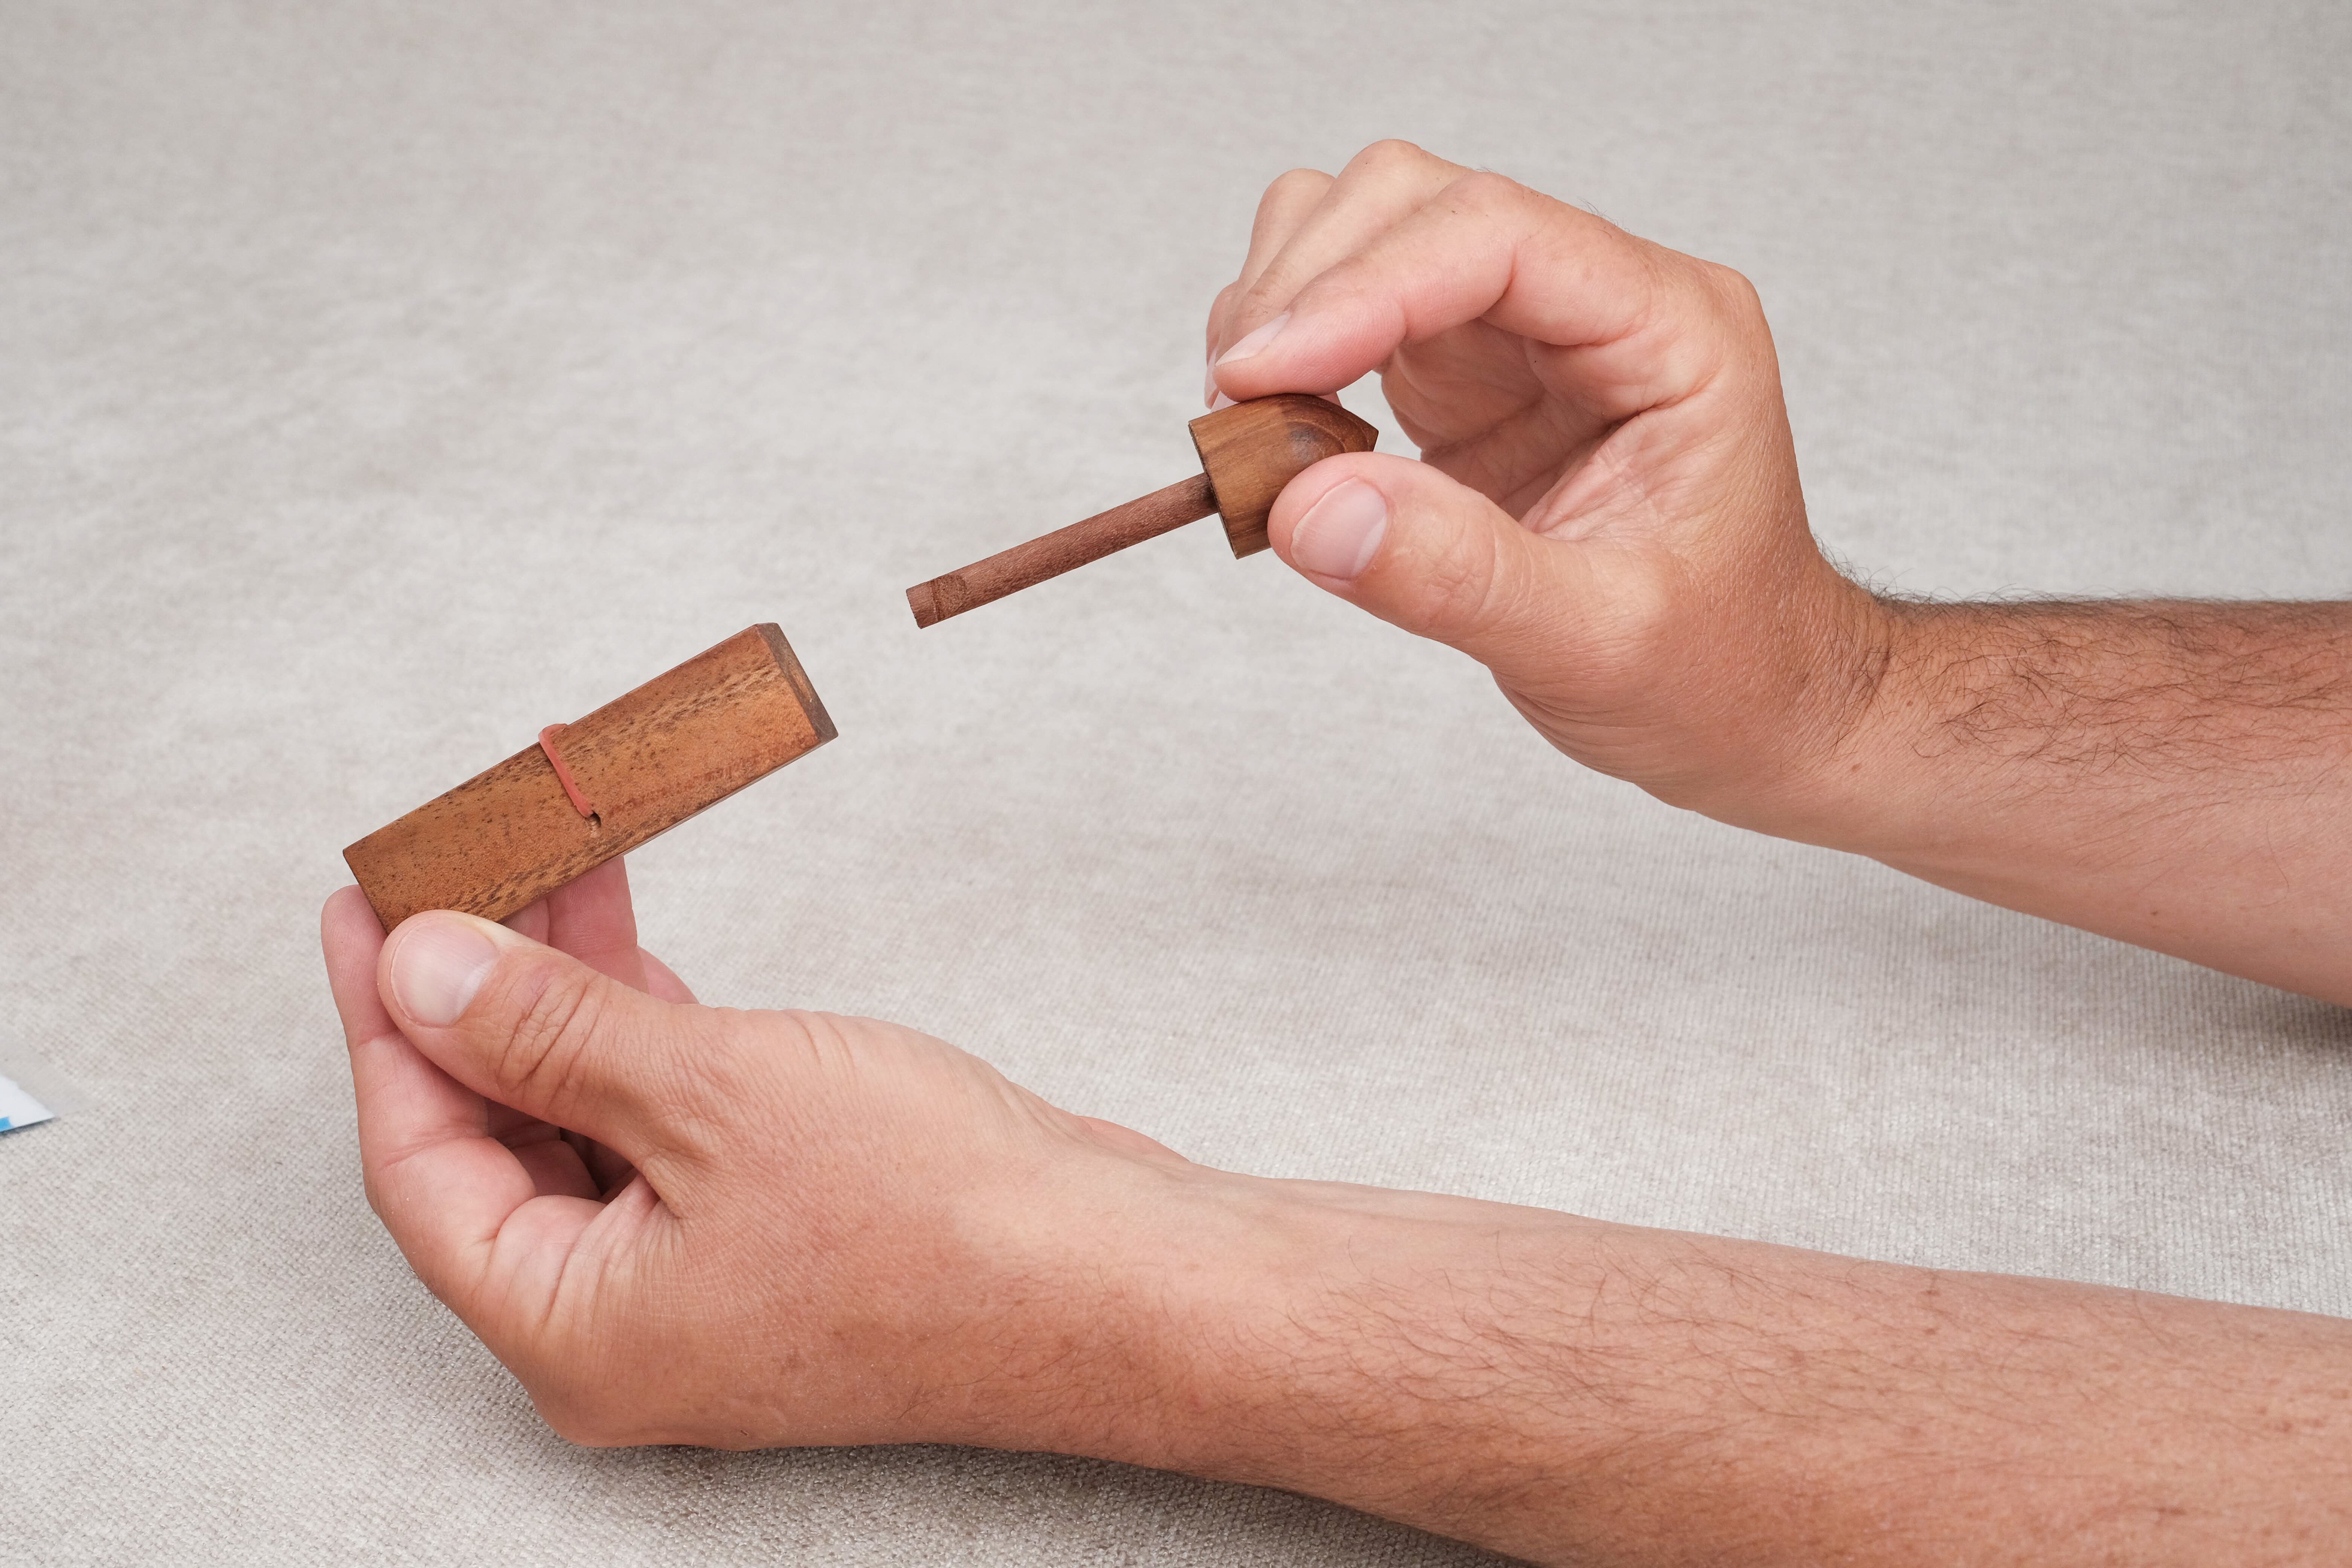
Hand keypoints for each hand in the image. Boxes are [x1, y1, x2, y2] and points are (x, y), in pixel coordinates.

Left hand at [320, 859, 1197, 1450]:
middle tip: (452, 872)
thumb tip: (422, 974)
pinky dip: (644, 1037)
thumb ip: (548, 1033)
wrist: (1115, 1277)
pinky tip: (628, 954)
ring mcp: (704, 1284)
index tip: (367, 909)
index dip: (385, 1025)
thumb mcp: (711, 1094)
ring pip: (589, 1125)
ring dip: (566, 999)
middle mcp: (624, 1323)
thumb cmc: (937, 1221)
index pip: (421, 1166)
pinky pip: (668, 1131)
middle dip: (477, 995)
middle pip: (499, 1142)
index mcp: (573, 1330)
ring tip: (547, 870)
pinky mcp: (775, 1237)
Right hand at [1205, 140, 1884, 836]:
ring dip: (1284, 304)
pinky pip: (1349, 312)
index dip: (1360, 289)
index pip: (1495, 237)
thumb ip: (1456, 577)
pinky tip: (1278, 439)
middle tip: (1232, 411)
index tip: (1254, 375)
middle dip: (1305, 285)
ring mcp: (1523, 330)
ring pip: (1369, 230)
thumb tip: (1305, 509)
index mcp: (1671, 330)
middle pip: (1416, 199)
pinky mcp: (1465, 374)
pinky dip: (1288, 357)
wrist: (1747, 705)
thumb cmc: (1715, 668)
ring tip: (1249, 425)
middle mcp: (1594, 301)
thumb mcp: (1600, 646)